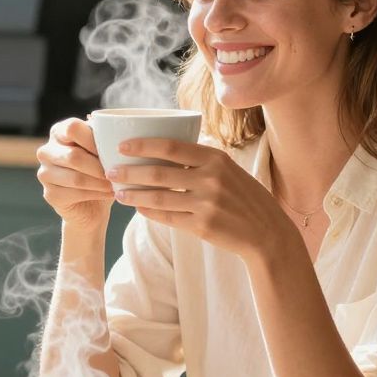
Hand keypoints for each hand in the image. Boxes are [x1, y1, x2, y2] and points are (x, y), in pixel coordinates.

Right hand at [36, 118, 114, 226]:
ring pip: (76, 178)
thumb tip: (106, 122)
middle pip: (74, 156)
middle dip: (100, 166)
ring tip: (116, 184)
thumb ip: (102, 135)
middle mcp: (46, 151)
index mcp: (58, 132)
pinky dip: (97, 194)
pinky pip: (76, 194)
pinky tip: (110, 193)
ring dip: (101, 182)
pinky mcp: (49, 195)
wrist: (92, 202)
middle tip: (117, 172)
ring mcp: (44, 174)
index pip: (73, 128)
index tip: (112, 150)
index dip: (93, 139)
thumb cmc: (99, 167)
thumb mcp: (102, 148)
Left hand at [108, 138, 289, 261]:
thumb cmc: (242, 196)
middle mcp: (210, 179)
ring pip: (158, 198)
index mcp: (215, 158)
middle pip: (158, 173)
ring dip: (133, 195)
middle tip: (110, 171)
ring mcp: (206, 204)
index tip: (122, 145)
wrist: (266, 231)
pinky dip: (149, 212)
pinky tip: (138, 207)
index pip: (170, 146)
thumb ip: (199, 160)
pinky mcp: (202, 226)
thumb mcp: (227, 169)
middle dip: (129, 172)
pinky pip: (167, 218)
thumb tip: (161, 149)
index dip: (142, 145)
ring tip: (117, 192)